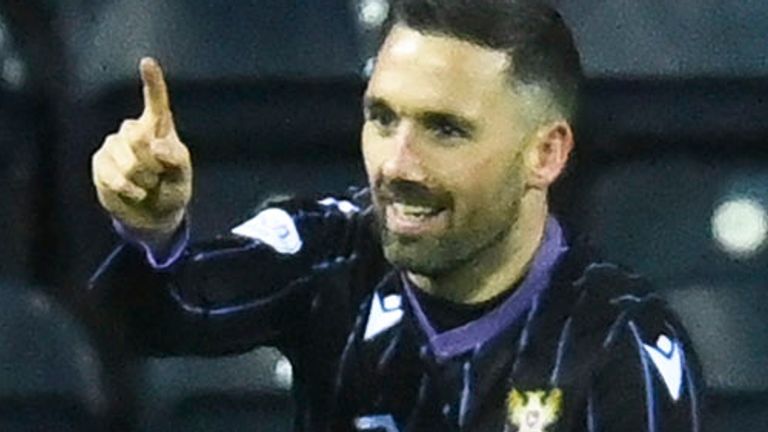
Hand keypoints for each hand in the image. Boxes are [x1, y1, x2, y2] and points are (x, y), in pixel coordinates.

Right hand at [92, 57, 191, 236]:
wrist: (153, 214)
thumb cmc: (172, 189)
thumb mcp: (183, 176)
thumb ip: (176, 160)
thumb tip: (156, 146)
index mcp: (159, 127)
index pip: (156, 100)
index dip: (152, 81)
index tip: (148, 62)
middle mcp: (134, 130)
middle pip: (139, 138)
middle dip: (152, 164)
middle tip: (159, 177)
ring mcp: (114, 145)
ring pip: (128, 162)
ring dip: (142, 181)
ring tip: (147, 186)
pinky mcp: (100, 162)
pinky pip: (114, 178)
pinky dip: (129, 190)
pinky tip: (134, 192)